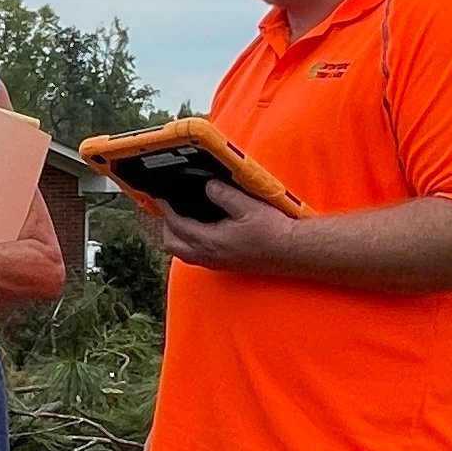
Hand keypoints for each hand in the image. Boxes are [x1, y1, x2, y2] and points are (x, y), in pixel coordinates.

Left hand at [148, 185, 307, 275]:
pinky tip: (201, 231)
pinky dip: (190, 244)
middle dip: (167, 226)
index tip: (161, 197)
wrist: (291, 252)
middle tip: (170, 208)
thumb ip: (223, 194)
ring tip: (182, 218)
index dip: (166, 210)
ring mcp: (216, 263)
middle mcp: (209, 256)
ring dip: (177, 237)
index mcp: (210, 241)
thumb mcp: (247, 205)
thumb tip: (207, 185)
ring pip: (183, 253)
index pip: (177, 226)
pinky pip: (196, 257)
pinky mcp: (224, 265)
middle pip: (172, 245)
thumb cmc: (272, 231)